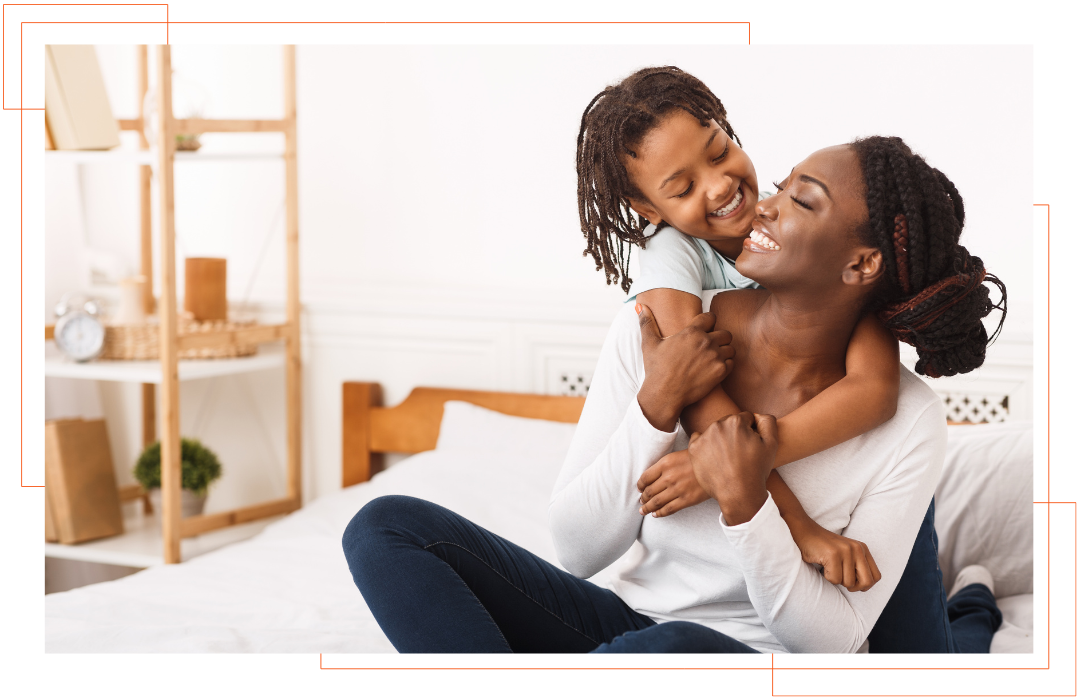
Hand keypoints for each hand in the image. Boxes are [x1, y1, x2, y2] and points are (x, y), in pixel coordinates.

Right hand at [636, 303, 734, 431]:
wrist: (664, 394)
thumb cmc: (656, 369)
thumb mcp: (649, 344)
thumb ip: (647, 323)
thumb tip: (640, 306)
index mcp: (691, 332)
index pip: (711, 317)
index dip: (709, 322)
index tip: (705, 329)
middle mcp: (706, 342)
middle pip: (725, 333)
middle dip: (719, 338)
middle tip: (711, 347)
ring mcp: (715, 357)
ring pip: (730, 348)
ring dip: (724, 352)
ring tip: (714, 358)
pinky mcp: (720, 371)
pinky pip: (732, 363)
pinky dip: (726, 365)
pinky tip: (715, 369)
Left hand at [637, 440, 709, 517]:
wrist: (719, 467)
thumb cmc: (701, 458)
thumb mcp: (678, 453)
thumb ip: (669, 459)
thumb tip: (657, 466)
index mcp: (665, 463)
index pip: (645, 477)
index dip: (640, 485)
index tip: (639, 488)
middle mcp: (669, 477)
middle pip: (649, 491)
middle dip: (643, 498)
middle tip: (641, 501)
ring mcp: (677, 490)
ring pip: (656, 502)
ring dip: (648, 508)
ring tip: (643, 510)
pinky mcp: (686, 500)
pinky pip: (668, 509)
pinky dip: (660, 513)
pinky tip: (655, 514)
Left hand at [688, 412, 777, 525]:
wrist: (738, 493)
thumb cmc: (756, 470)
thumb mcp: (772, 444)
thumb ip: (767, 421)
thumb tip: (756, 415)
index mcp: (736, 421)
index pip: (745, 419)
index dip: (750, 432)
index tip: (750, 446)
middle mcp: (717, 425)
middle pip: (728, 424)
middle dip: (734, 434)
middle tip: (739, 454)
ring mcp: (703, 437)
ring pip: (714, 432)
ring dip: (720, 440)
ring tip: (727, 458)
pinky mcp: (693, 448)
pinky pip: (698, 440)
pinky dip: (705, 446)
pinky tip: (714, 458)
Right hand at [790, 520, 881, 592]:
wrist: (804, 532)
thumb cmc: (823, 548)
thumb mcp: (846, 554)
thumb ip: (857, 566)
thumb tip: (864, 586)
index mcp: (862, 549)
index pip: (876, 577)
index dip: (864, 585)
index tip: (852, 581)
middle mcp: (857, 549)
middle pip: (866, 582)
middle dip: (853, 587)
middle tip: (840, 578)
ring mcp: (846, 551)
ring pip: (848, 583)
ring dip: (836, 580)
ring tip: (829, 567)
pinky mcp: (833, 554)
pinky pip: (835, 579)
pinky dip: (827, 577)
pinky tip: (822, 565)